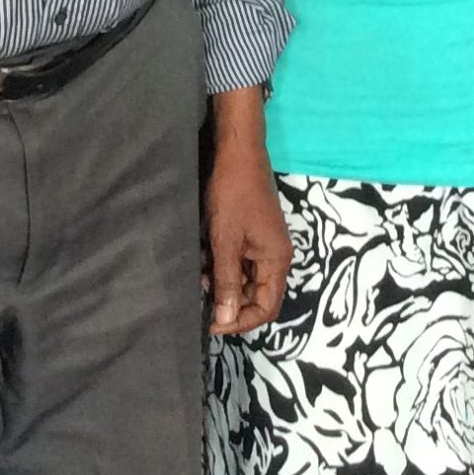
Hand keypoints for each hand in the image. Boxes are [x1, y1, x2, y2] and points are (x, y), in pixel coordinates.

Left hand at [203, 89, 288, 335]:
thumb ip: (227, 281)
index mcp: (276, 260)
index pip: (266, 308)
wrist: (236, 152)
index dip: (240, 322)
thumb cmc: (232, 194)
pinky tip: (200, 258)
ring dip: (220, 282)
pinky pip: (237, 261)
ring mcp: (262, 244)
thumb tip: (226, 320)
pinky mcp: (250, 234)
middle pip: (255, 295)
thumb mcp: (225, 241)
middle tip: (199, 296)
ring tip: (197, 274)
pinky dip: (219, 265)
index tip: (211, 323)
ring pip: (243, 279)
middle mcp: (274, 256)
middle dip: (227, 301)